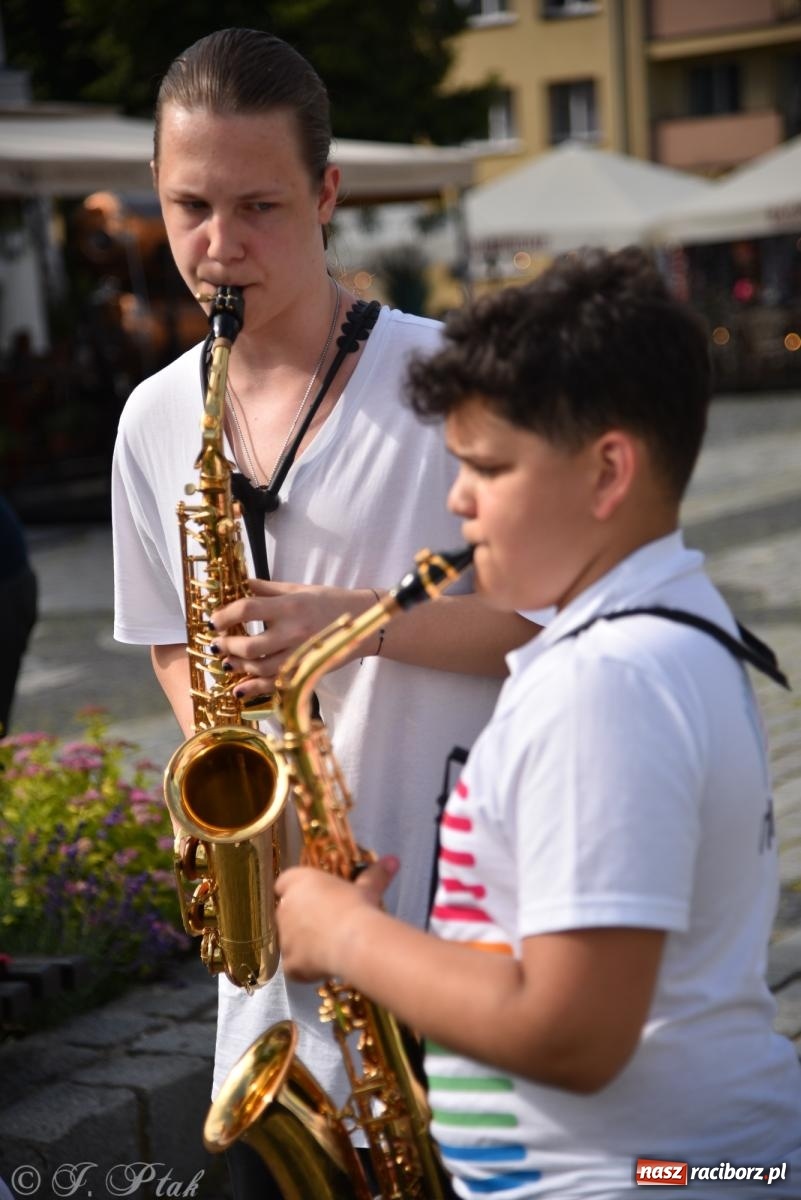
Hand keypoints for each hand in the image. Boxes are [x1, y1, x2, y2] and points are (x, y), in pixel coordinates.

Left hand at [209, 580, 376, 698]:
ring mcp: (302, 654)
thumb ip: (266, 589)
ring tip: (228, 661)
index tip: (214, 620)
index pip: (249, 609)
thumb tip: (238, 583)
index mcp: (291, 606)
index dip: (225, 615)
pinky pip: (277, 684)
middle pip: (252, 645)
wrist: (364, 622)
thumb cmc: (329, 601)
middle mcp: (295, 631)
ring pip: (262, 668)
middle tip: (217, 644)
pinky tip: (240, 689)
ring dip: (239, 666)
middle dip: (228, 646)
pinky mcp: (307, 670)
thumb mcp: (298, 589)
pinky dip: (256, 688)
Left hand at [276, 856, 398, 981]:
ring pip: (290, 940)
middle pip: (286, 912)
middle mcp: (284, 907)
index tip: (314, 897)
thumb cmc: (356, 906)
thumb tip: (393, 860)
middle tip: (327, 924)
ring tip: (329, 947)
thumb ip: (375, 874)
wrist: (352, 940)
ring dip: (303, 943)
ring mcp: (284, 937)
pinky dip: (306, 968)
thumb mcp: (367, 888)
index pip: (285, 883)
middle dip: (301, 918)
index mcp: (298, 881)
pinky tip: (326, 966)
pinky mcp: (289, 963)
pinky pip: (295, 966)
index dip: (297, 891)